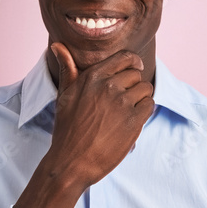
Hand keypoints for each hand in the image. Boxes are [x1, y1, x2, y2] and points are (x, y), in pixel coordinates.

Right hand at [45, 42, 154, 188]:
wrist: (71, 162)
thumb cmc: (66, 130)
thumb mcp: (63, 96)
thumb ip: (67, 69)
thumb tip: (57, 45)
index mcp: (92, 77)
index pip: (125, 58)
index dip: (133, 63)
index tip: (135, 70)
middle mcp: (108, 86)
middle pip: (136, 74)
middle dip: (134, 86)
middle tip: (125, 102)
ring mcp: (122, 103)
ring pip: (146, 89)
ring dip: (141, 99)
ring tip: (129, 112)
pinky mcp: (133, 120)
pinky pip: (149, 106)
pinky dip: (144, 112)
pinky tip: (132, 121)